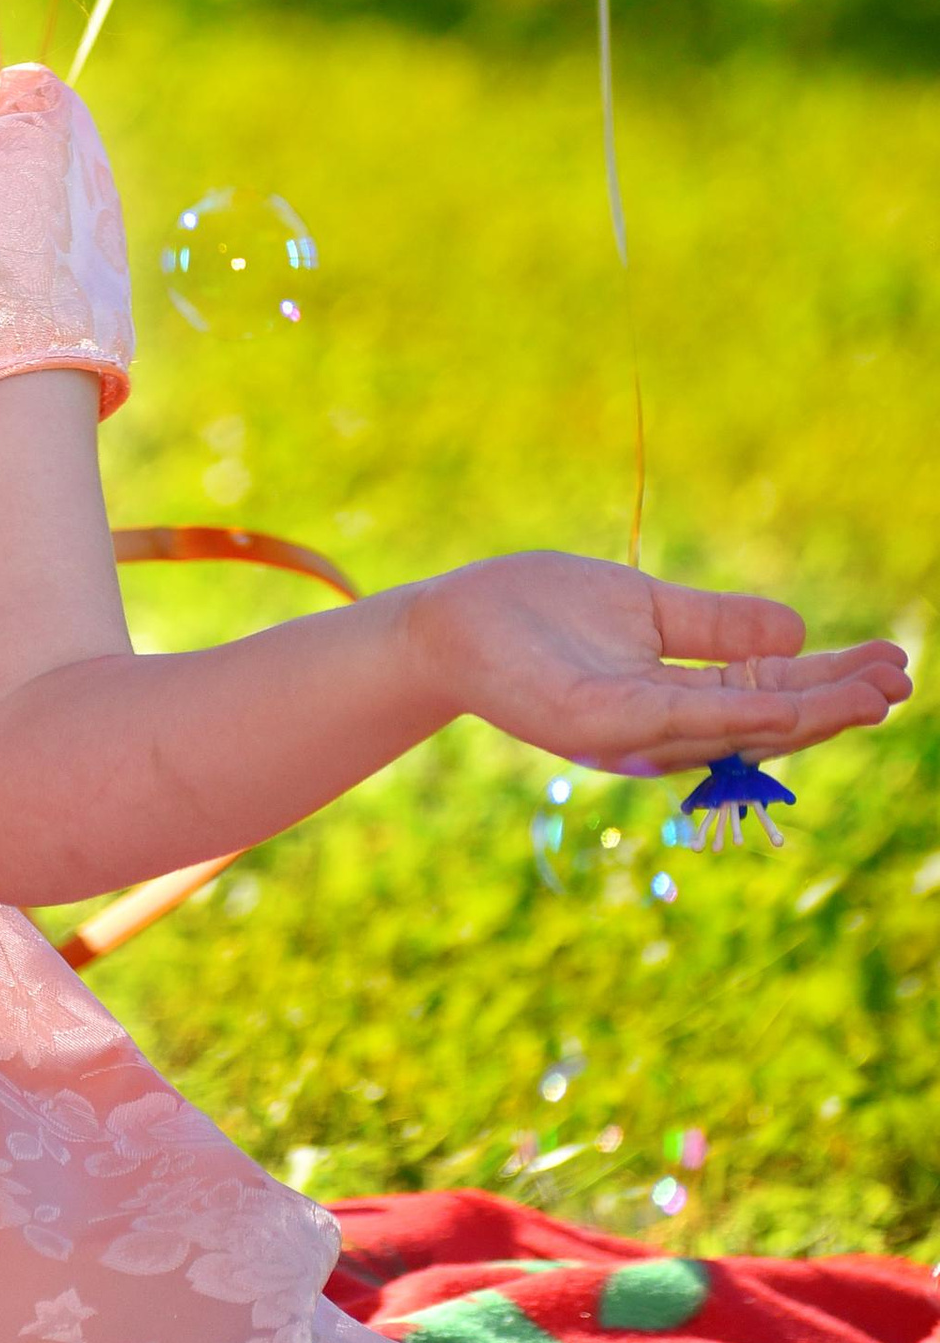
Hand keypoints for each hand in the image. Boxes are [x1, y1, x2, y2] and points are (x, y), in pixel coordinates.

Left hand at [415, 552, 911, 773]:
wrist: (449, 621)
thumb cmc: (538, 613)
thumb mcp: (644, 609)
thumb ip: (716, 629)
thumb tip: (798, 628)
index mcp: (672, 702)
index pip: (767, 699)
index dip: (828, 685)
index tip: (889, 665)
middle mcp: (659, 730)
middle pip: (765, 724)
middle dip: (836, 704)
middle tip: (902, 681)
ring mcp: (628, 733)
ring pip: (734, 727)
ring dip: (806, 711)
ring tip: (872, 690)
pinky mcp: (593, 721)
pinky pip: (676, 717)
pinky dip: (736, 712)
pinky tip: (787, 698)